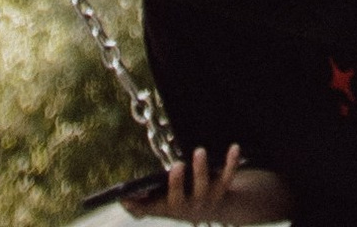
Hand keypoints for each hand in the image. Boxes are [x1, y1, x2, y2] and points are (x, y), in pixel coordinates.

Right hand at [132, 150, 284, 222]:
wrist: (214, 209)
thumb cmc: (180, 201)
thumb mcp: (162, 204)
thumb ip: (143, 203)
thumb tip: (122, 200)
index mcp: (169, 209)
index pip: (153, 209)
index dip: (140, 206)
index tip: (127, 195)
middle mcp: (187, 208)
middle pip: (181, 199)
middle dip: (177, 184)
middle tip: (176, 166)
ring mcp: (206, 200)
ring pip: (204, 188)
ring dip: (202, 170)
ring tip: (199, 151)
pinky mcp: (222, 189)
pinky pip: (228, 177)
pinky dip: (231, 164)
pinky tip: (234, 148)